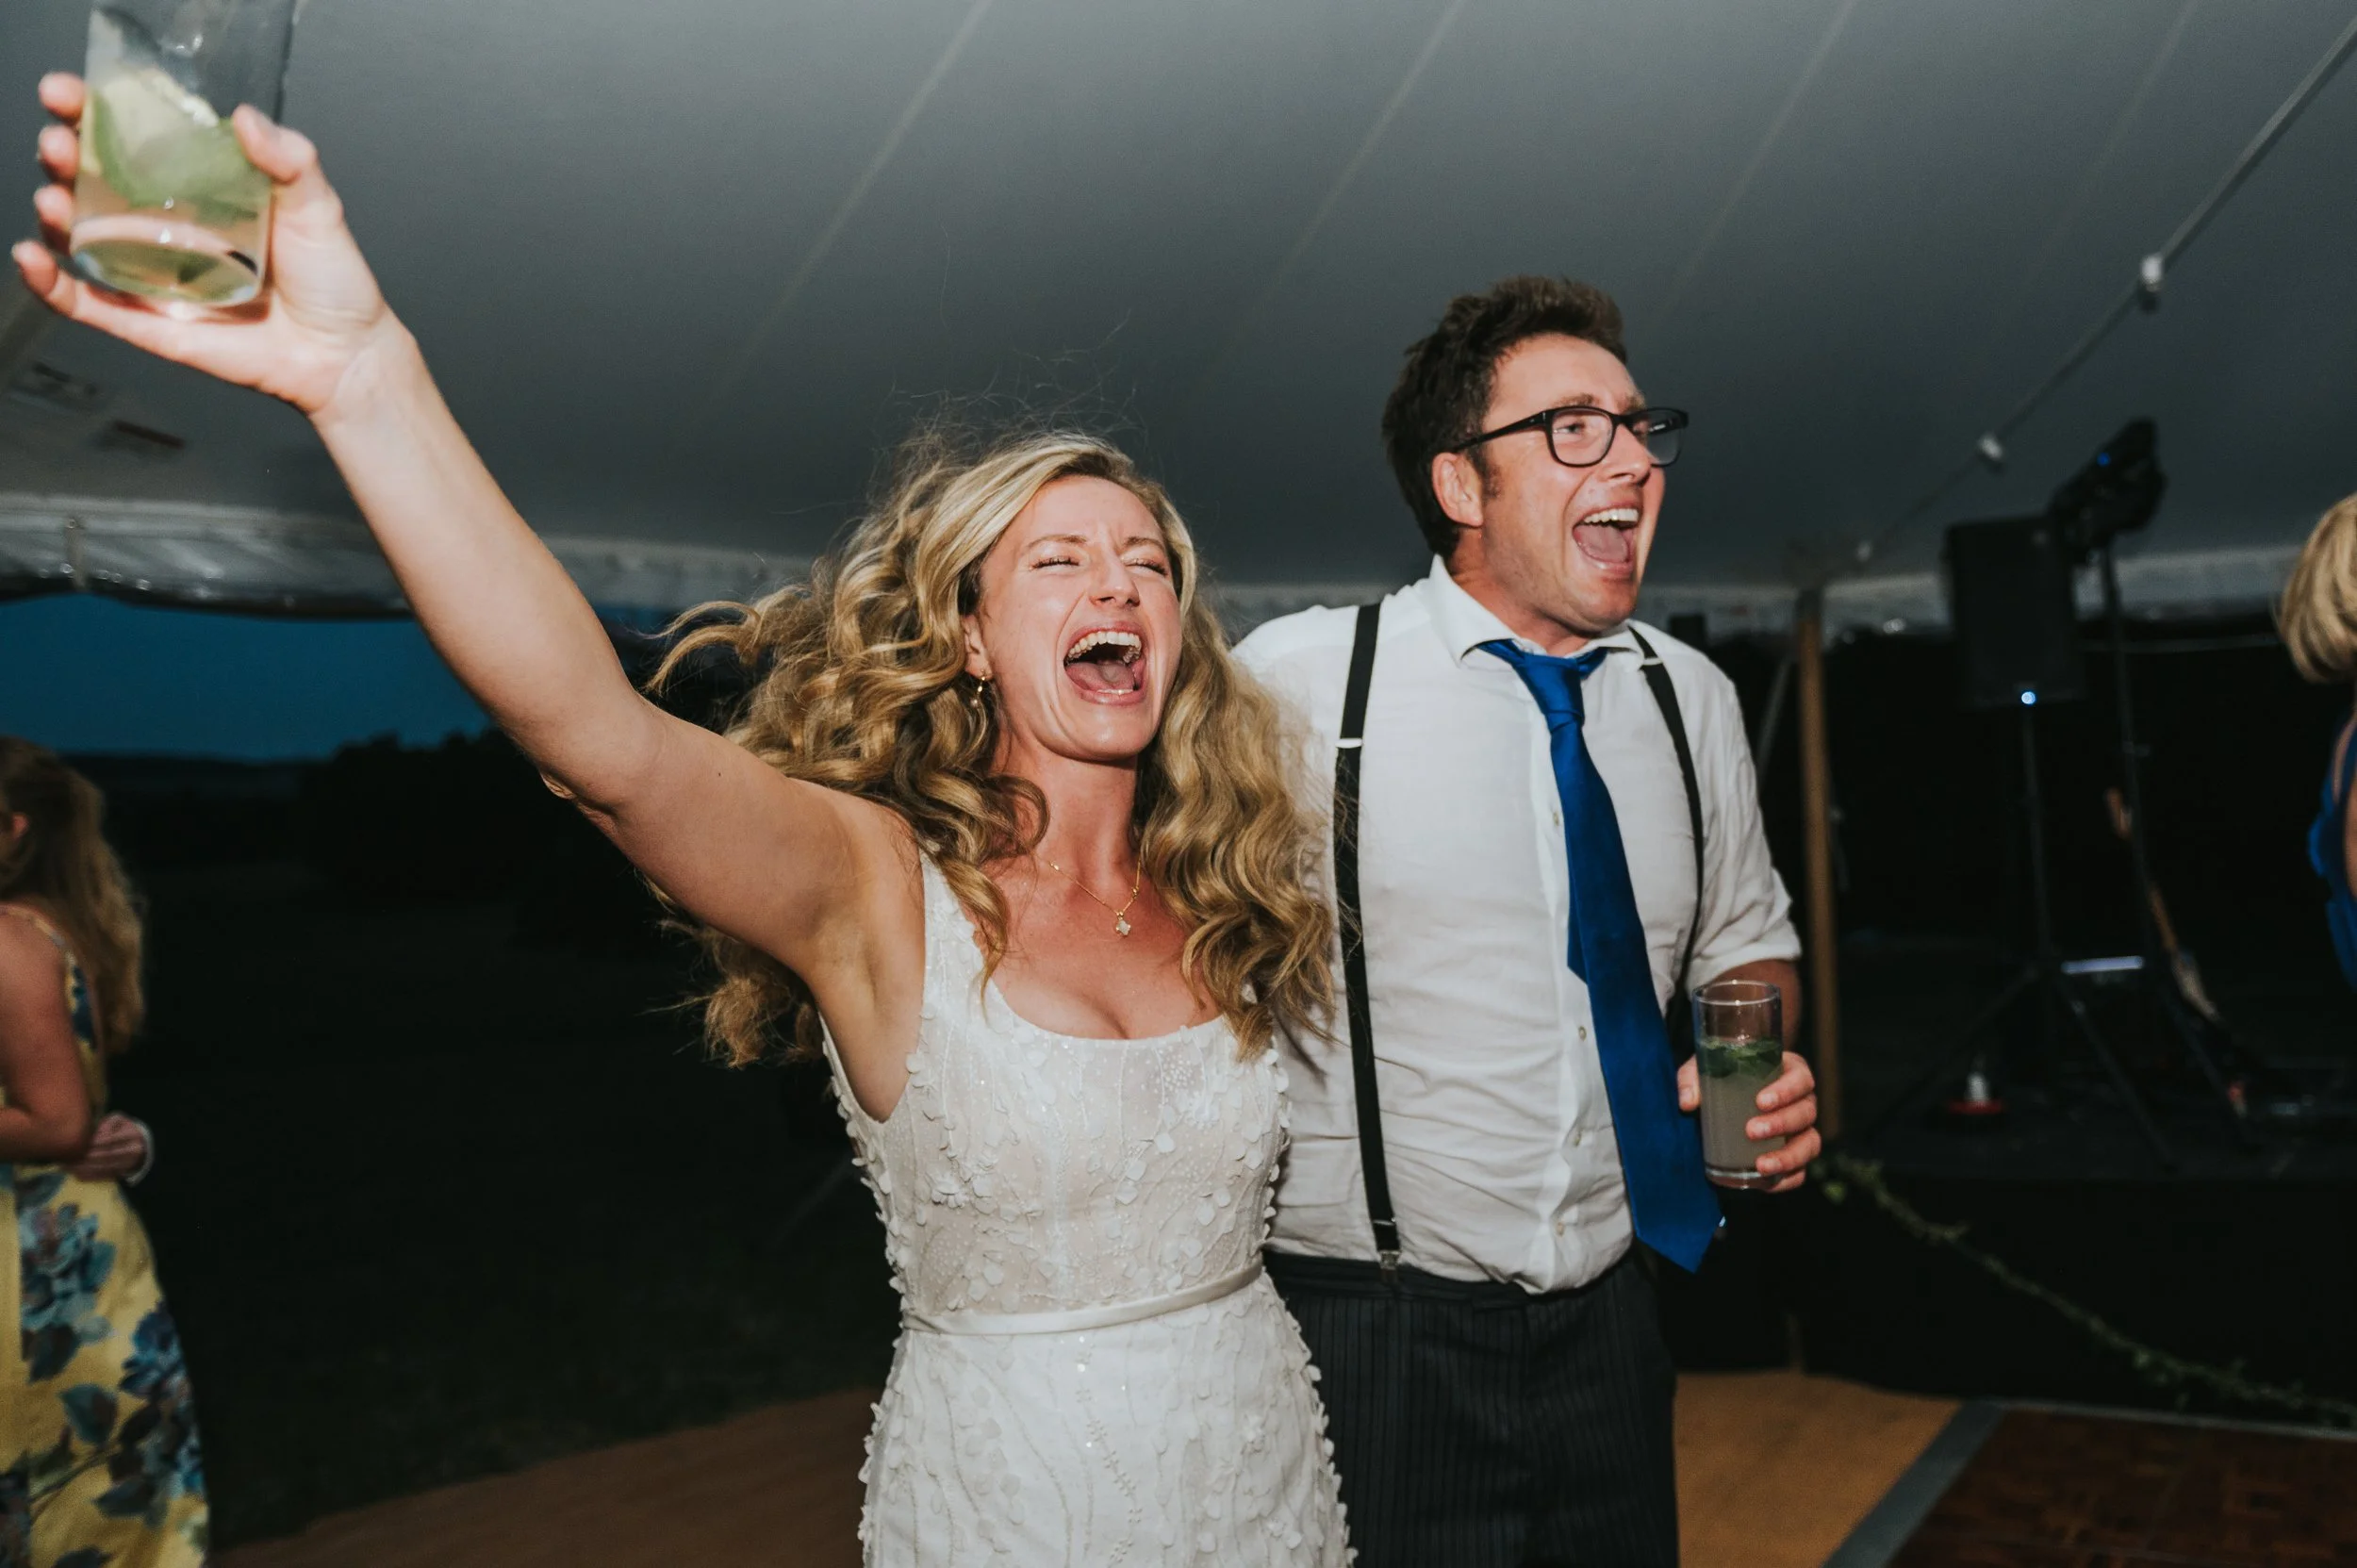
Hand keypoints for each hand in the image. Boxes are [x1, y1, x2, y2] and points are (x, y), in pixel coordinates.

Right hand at [16, 73, 401, 415]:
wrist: (345, 354)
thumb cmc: (332, 281)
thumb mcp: (317, 206)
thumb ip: (289, 159)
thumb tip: (244, 119)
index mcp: (197, 190)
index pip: (131, 141)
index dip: (91, 115)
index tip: (68, 94)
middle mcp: (166, 227)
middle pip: (93, 183)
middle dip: (64, 156)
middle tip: (60, 144)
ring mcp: (153, 275)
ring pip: (80, 239)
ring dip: (54, 214)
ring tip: (53, 199)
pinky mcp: (151, 323)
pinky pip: (89, 304)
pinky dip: (51, 283)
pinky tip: (32, 258)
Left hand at [65, 1112, 149, 1182]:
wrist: (140, 1144)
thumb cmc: (123, 1129)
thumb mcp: (119, 1120)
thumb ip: (106, 1123)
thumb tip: (93, 1135)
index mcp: (132, 1135)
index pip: (111, 1139)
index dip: (94, 1142)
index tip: (77, 1143)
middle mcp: (132, 1151)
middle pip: (106, 1155)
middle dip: (85, 1157)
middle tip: (66, 1157)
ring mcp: (127, 1164)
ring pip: (103, 1167)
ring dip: (83, 1168)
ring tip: (66, 1166)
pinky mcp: (121, 1173)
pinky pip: (102, 1176)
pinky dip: (88, 1176)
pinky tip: (74, 1173)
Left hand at [1677, 1050, 1819, 1191]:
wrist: (1717, 1106)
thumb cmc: (1718, 1079)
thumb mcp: (1702, 1072)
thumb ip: (1691, 1080)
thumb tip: (1688, 1103)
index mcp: (1787, 1073)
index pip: (1801, 1079)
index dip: (1787, 1090)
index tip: (1761, 1101)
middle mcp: (1801, 1102)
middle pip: (1806, 1112)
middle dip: (1781, 1123)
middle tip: (1751, 1131)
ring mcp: (1801, 1132)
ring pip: (1810, 1144)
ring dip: (1789, 1156)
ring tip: (1761, 1166)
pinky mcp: (1794, 1157)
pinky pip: (1800, 1172)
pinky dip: (1787, 1179)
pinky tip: (1767, 1184)